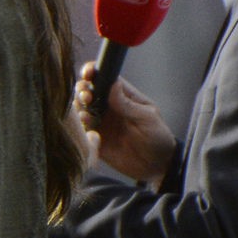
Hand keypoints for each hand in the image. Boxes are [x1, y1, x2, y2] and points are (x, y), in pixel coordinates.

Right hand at [74, 61, 175, 185]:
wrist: (157, 165)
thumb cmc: (158, 137)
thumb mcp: (147, 118)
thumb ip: (128, 104)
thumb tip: (113, 84)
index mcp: (122, 96)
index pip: (104, 77)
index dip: (93, 72)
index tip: (88, 73)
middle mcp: (108, 107)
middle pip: (87, 91)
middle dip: (82, 90)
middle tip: (87, 98)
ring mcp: (101, 123)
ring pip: (81, 110)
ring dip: (79, 109)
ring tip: (86, 116)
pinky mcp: (95, 141)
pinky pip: (82, 132)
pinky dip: (80, 128)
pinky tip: (87, 131)